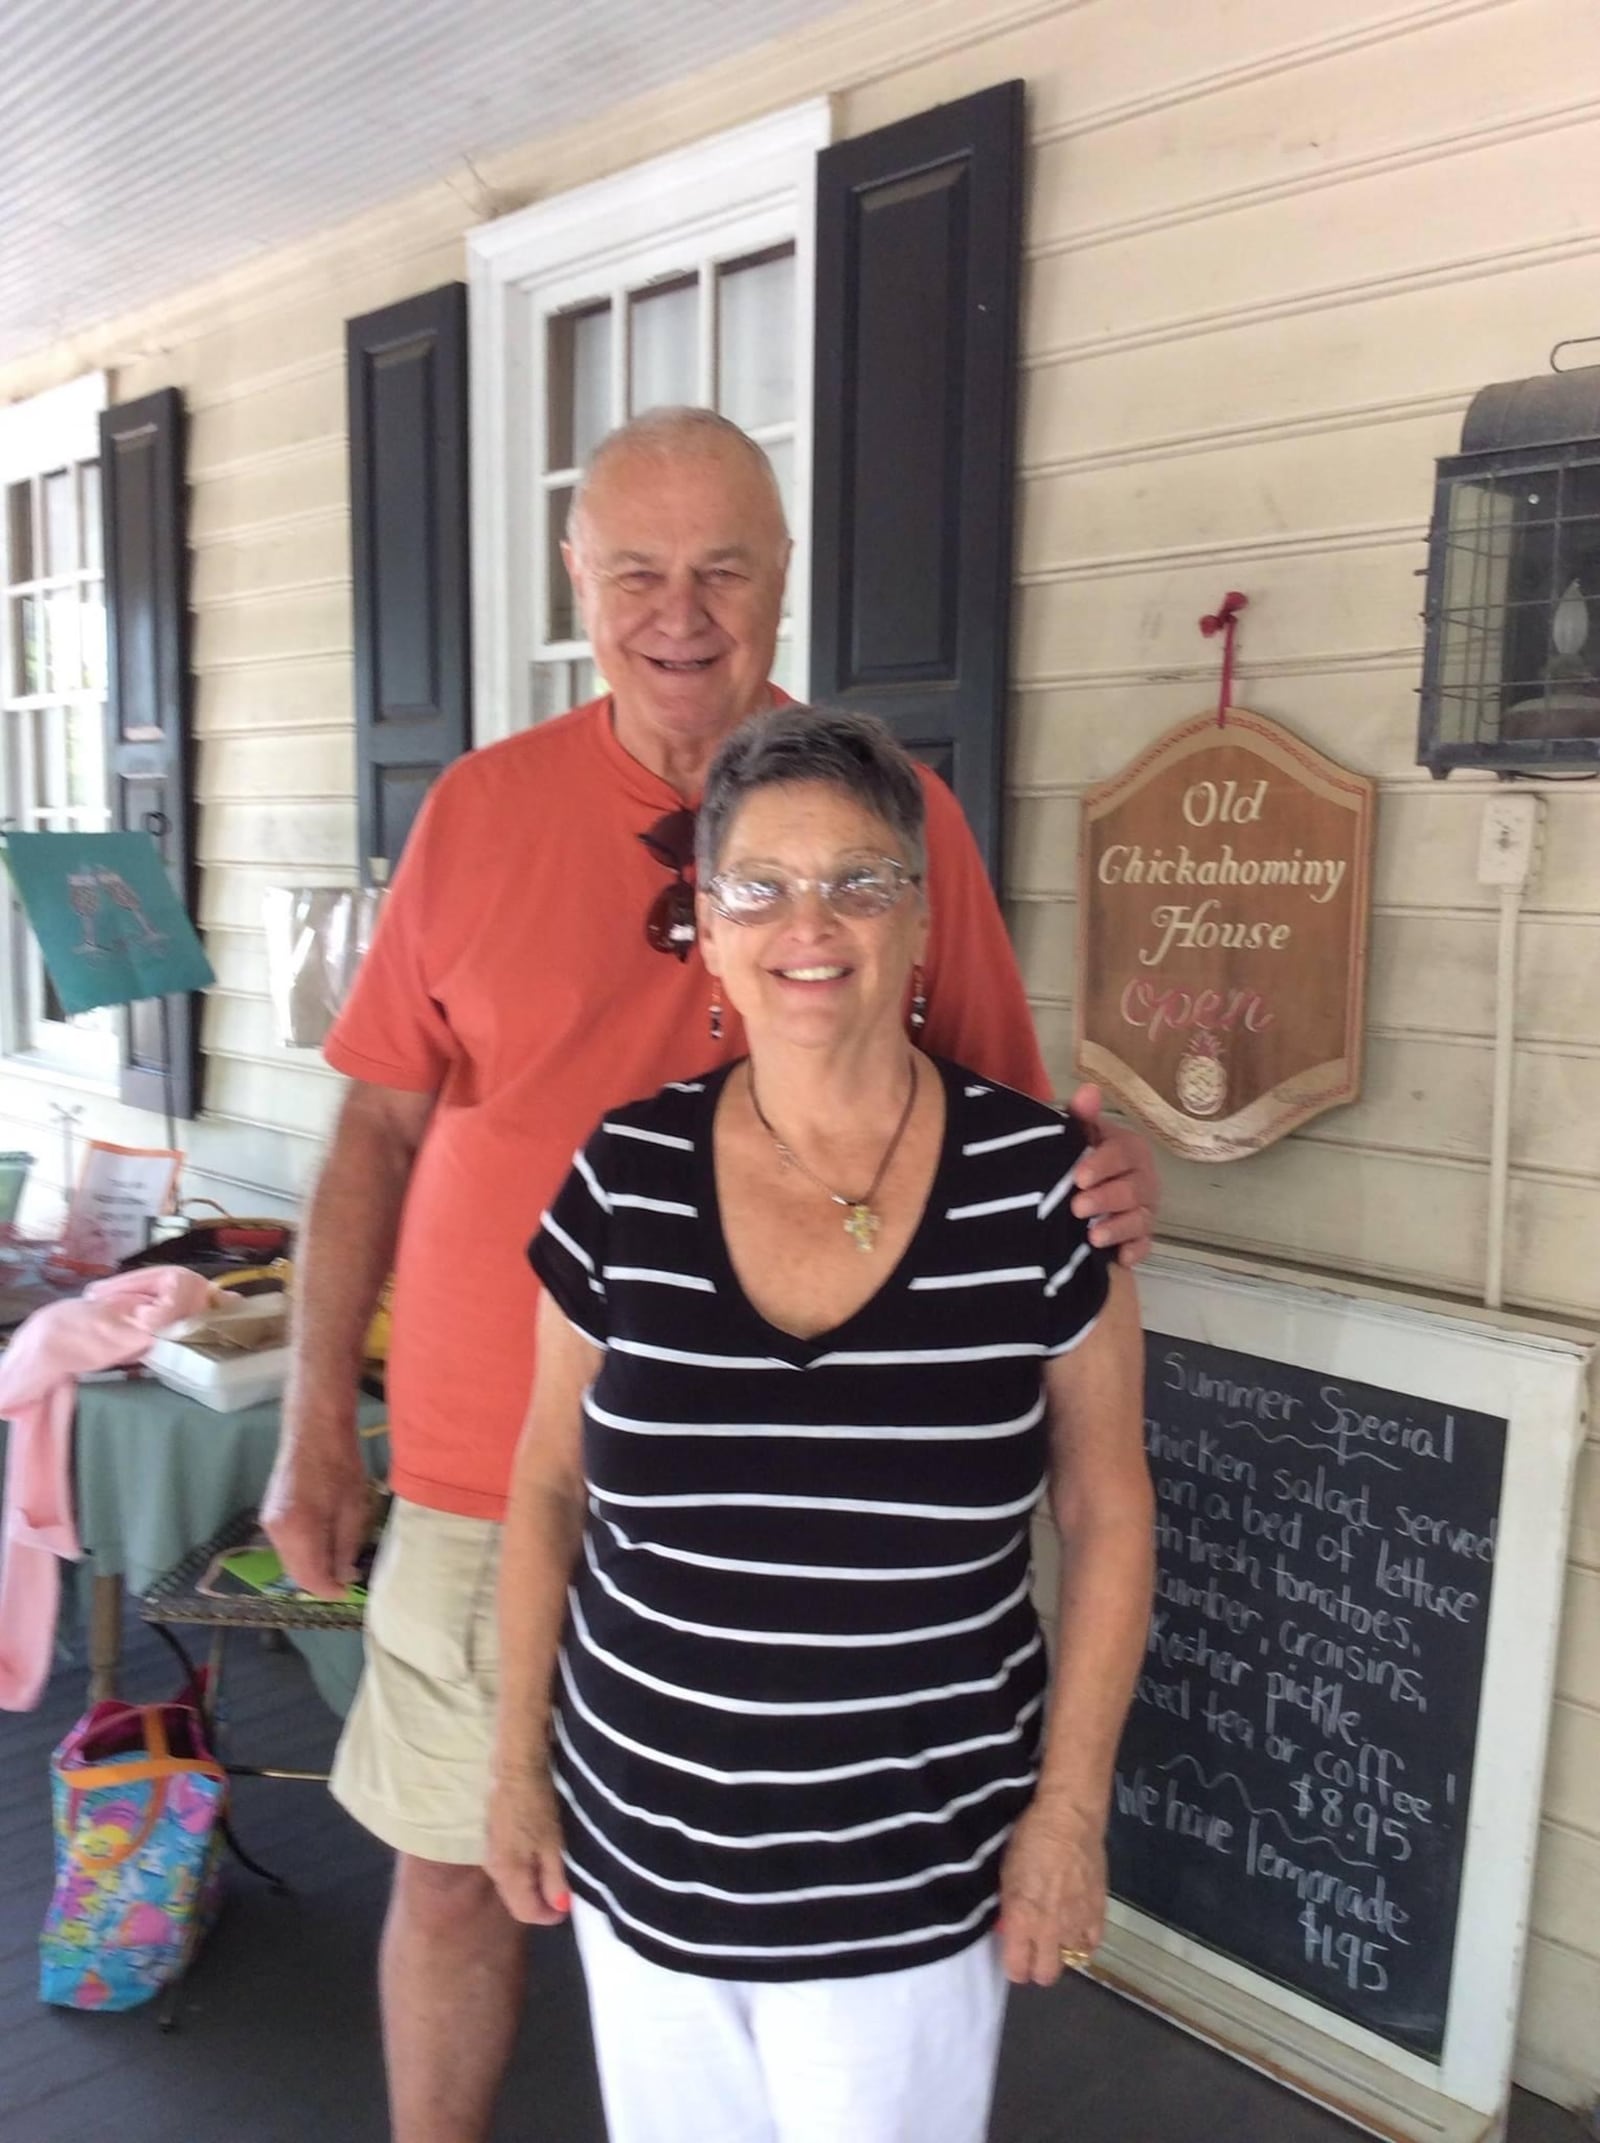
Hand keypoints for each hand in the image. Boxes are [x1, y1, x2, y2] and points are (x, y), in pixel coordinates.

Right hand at [260, 1423, 370, 1597]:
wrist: (313, 1429)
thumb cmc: (340, 1464)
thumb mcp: (353, 1509)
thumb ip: (345, 1548)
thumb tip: (344, 1578)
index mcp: (297, 1531)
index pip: (310, 1578)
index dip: (330, 1590)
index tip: (350, 1590)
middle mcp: (275, 1531)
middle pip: (296, 1573)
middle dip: (321, 1581)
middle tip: (347, 1577)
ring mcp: (268, 1522)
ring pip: (289, 1560)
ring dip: (312, 1566)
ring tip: (339, 1558)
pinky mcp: (268, 1513)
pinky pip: (286, 1545)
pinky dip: (303, 1551)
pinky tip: (323, 1541)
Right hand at [485, 1766, 570, 1926]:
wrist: (517, 1768)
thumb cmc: (538, 1806)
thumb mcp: (553, 1845)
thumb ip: (555, 1880)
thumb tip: (560, 1908)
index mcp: (508, 1874)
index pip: (526, 1913)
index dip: (549, 1915)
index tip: (570, 1906)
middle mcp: (494, 1869)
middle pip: (517, 1901)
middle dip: (541, 1902)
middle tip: (566, 1890)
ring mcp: (491, 1853)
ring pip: (513, 1885)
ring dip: (534, 1885)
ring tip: (557, 1871)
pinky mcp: (493, 1839)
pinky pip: (509, 1867)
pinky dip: (525, 1870)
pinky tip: (540, 1855)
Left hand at [996, 1792, 1106, 1986]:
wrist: (1069, 1819)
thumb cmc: (1028, 1838)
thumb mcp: (1006, 1874)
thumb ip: (1009, 1909)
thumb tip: (1010, 1928)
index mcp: (1022, 1920)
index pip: (1017, 1969)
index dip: (1013, 1964)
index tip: (1012, 1953)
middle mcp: (1049, 1930)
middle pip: (1045, 1975)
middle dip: (1037, 1966)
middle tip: (1033, 1947)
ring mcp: (1077, 1924)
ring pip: (1070, 1961)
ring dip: (1061, 1950)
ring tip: (1055, 1933)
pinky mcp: (1099, 1913)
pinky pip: (1092, 1944)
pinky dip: (1083, 1940)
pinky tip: (1076, 1927)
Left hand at [1066, 1083, 1158, 1267]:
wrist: (1077, 1193)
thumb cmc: (1080, 1160)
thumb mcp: (1076, 1136)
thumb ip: (1081, 1117)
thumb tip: (1089, 1091)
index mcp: (1129, 1150)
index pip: (1122, 1153)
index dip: (1102, 1164)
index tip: (1078, 1176)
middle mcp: (1143, 1179)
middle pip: (1132, 1189)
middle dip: (1106, 1198)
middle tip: (1077, 1207)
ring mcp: (1144, 1210)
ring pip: (1139, 1219)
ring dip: (1117, 1228)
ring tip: (1092, 1237)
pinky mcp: (1141, 1238)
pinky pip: (1144, 1247)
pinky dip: (1134, 1252)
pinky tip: (1120, 1258)